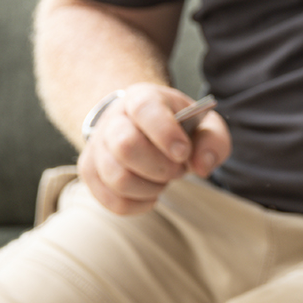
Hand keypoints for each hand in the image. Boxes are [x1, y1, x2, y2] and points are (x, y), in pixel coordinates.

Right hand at [78, 84, 231, 215]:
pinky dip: (137, 204)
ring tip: (163, 180)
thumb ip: (213, 141)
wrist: (142, 129)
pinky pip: (111, 200)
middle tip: (177, 169)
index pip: (144, 109)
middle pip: (125, 146)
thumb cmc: (178, 128)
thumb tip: (201, 166)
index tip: (183, 153)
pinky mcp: (90, 171)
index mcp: (142, 97)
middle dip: (160, 167)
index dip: (165, 133)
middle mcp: (113, 119)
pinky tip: (150, 194)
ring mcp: (97, 146)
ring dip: (149, 188)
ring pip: (116, 177)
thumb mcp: (205, 126)